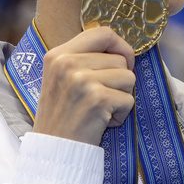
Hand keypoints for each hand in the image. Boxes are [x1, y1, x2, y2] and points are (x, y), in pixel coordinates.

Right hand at [32, 26, 136, 145]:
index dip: (121, 46)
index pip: (103, 32)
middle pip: (120, 59)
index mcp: (58, 54)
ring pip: (129, 78)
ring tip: (100, 110)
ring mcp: (81, 80)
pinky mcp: (97, 99)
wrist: (54, 150)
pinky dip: (121, 115)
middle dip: (120, 81)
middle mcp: (67, 63)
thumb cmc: (64, 116)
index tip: (122, 64)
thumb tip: (123, 49)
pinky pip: (129, 100)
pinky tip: (102, 122)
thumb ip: (85, 59)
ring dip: (121, 97)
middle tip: (99, 99)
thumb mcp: (63, 79)